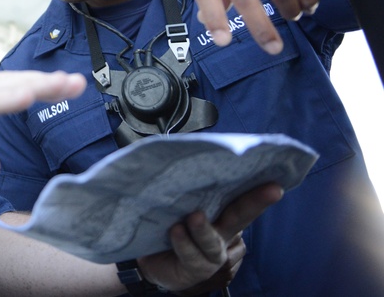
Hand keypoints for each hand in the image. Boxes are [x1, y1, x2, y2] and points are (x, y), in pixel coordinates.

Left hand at [138, 182, 283, 293]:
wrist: (147, 258)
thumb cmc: (165, 222)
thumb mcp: (174, 201)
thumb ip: (185, 188)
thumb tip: (181, 154)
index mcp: (221, 213)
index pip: (239, 196)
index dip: (258, 188)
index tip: (276, 178)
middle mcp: (222, 233)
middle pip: (240, 216)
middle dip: (256, 202)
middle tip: (273, 190)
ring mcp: (211, 254)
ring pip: (213, 242)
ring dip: (204, 229)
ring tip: (194, 216)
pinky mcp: (196, 269)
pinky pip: (192, 256)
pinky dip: (184, 243)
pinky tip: (176, 231)